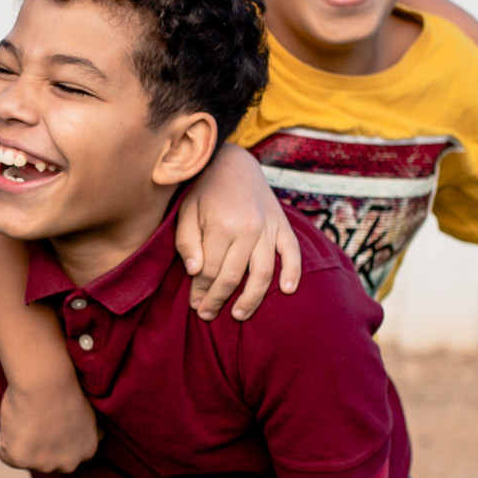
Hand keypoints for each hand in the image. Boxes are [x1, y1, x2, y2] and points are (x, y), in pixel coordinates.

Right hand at [0, 375, 99, 474]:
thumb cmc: (64, 385)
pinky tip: (15, 421)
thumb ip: (83, 429)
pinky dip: (6, 441)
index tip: (49, 420)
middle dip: (40, 446)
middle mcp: (70, 463)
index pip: (67, 453)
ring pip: (27, 458)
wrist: (45, 380)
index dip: (54, 436)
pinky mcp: (21, 461)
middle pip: (48, 461)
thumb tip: (80, 432)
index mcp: (88, 450)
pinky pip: (6, 455)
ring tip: (26, 417)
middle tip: (35, 419)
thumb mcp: (87, 410)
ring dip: (23, 442)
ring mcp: (45, 465)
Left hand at [179, 145, 300, 320]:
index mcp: (221, 225)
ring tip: (238, 314)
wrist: (232, 162)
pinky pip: (291, 253)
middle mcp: (248, 228)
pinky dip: (292, 272)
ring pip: (263, 273)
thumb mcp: (185, 212)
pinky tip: (287, 291)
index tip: (194, 304)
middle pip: (234, 276)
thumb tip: (194, 272)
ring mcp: (268, 227)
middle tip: (207, 314)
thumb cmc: (204, 191)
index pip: (210, 271)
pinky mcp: (282, 225)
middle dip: (218, 299)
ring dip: (251, 299)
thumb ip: (187, 242)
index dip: (201, 291)